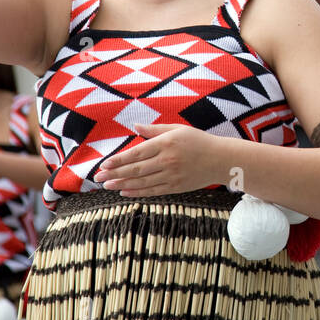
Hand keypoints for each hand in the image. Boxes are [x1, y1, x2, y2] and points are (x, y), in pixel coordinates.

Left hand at [92, 123, 219, 195]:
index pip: (137, 153)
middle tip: (98, 177)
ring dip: (122, 184)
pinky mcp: (176, 187)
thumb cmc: (199, 141)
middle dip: (115, 173)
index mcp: (166, 143)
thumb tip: (135, 127)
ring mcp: (172, 175)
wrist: (221, 160)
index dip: (119, 160)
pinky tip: (125, 192)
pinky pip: (153, 191)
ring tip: (107, 185)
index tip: (104, 164)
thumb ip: (155, 130)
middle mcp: (167, 160)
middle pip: (136, 169)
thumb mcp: (177, 129)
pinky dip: (137, 192)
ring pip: (142, 182)